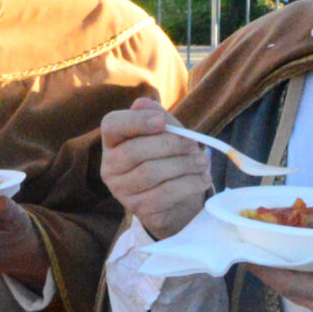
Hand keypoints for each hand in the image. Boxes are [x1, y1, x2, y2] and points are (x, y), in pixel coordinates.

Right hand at [99, 101, 210, 239]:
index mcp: (113, 141)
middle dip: (170, 145)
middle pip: (134, 151)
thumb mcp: (166, 133)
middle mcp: (109, 166)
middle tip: (194, 144)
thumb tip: (143, 103)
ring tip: (203, 162)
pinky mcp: (137, 209)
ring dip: (183, 165)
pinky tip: (202, 179)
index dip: (136, 121)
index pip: (112, 125)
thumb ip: (158, 116)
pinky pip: (163, 194)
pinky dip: (188, 185)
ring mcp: (121, 190)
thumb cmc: (167, 157)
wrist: (175, 198)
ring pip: (151, 173)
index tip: (162, 122)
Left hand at [249, 241, 312, 311]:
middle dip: (265, 263)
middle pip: (286, 285)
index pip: (292, 283)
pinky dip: (290, 268)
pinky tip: (285, 249)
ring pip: (292, 285)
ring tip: (261, 238)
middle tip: (247, 235)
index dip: (266, 268)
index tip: (245, 250)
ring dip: (276, 265)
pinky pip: (302, 284)